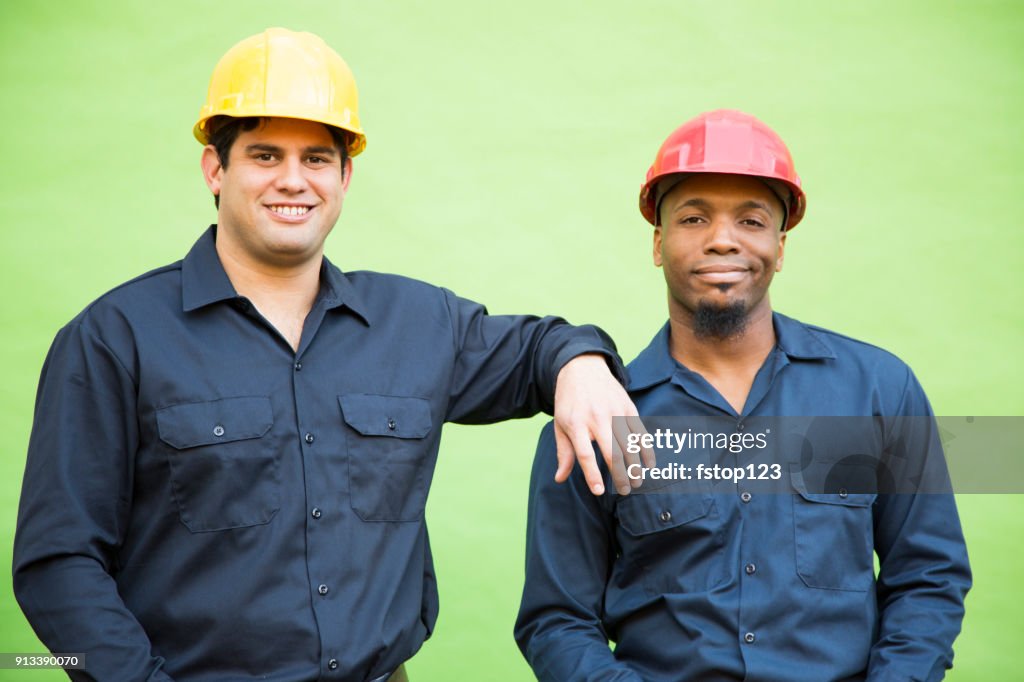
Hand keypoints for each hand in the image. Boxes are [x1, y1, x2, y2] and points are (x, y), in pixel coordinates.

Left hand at [553, 354, 654, 494]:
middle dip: (620, 475)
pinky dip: (646, 449)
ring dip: (635, 466)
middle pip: (612, 452)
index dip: (592, 474)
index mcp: (576, 424)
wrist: (583, 368)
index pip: (585, 454)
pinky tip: (648, 464)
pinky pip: (640, 432)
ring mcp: (615, 412)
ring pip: (629, 444)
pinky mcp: (628, 407)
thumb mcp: (560, 425)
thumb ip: (563, 453)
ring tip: (636, 482)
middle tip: (624, 491)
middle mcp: (597, 418)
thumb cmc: (569, 402)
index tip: (598, 491)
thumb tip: (560, 479)